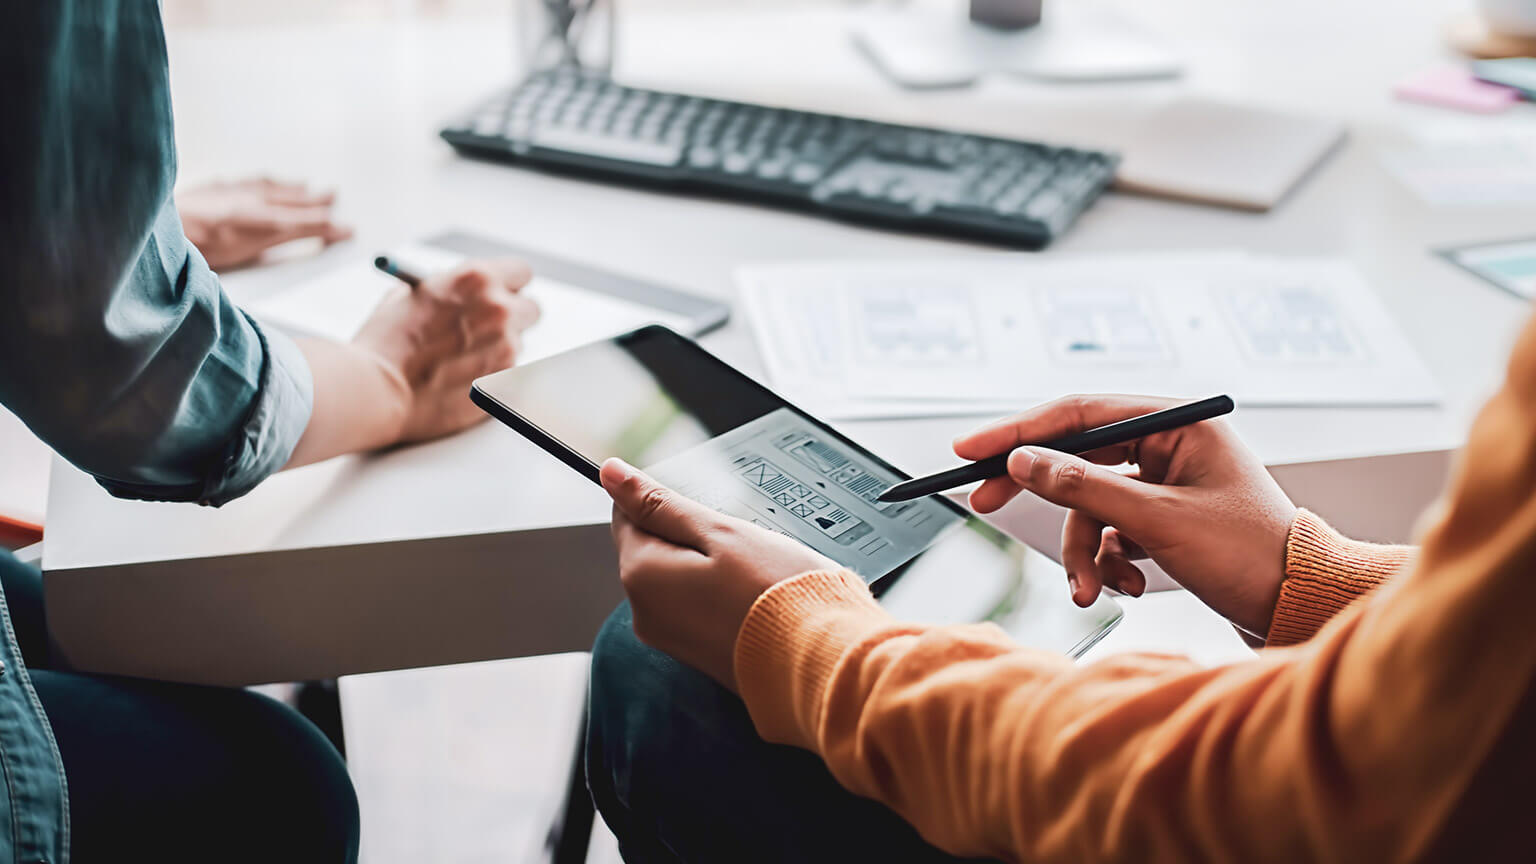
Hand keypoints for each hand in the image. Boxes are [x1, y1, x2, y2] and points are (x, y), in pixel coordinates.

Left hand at [178, 177, 352, 269]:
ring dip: (288, 187)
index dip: (327, 225)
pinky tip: (254, 183)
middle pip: (290, 198)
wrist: (164, 225)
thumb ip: (292, 237)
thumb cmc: (203, 243)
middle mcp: (251, 197)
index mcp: (266, 213)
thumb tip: (327, 232)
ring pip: (268, 186)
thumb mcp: (257, 249)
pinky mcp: (209, 191)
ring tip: (303, 185)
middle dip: (313, 199)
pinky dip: (257, 183)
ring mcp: (230, 192)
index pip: (306, 219)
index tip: (348, 228)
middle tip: (332, 195)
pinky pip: (242, 182)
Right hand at [354, 260, 540, 443]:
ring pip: (517, 345)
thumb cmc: (385, 344)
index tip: (502, 295)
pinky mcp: (505, 382)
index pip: (520, 272)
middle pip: (530, 309)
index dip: (509, 286)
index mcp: (476, 279)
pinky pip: (508, 374)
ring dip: (497, 351)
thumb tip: (460, 290)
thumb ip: (445, 289)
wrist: (376, 390)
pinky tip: (460, 382)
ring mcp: (506, 347)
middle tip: (489, 330)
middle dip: (513, 319)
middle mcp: (499, 309)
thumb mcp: (410, 297)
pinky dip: (491, 377)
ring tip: (459, 363)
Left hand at [601, 458, 836, 689]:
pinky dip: (718, 593)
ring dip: (707, 565)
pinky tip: (751, 595)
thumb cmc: (777, 593)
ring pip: (676, 577)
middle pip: (652, 549)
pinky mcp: (695, 654)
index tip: (706, 511)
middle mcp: (645, 612)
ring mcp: (669, 638)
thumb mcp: (719, 530)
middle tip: (739, 545)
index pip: (627, 516)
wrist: (821, 658)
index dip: (668, 504)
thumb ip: (660, 503)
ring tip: (751, 573)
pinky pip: (695, 607)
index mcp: (641, 575)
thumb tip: (611, 473)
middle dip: (690, 536)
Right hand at [953, 395, 1296, 637]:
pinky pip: (1112, 532)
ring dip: (1084, 551)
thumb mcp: (1159, 521)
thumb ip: (1084, 487)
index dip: (1019, 430)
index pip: (1080, 413)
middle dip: (1040, 495)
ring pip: (1091, 507)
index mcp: (1179, 423)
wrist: (1302, 610)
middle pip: (1078, 458)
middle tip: (984, 505)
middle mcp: (1171, 445)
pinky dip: (1109, 561)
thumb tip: (1023, 461)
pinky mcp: (1165, 520)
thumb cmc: (1252, 556)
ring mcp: (1167, 484)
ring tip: (1092, 589)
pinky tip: (1127, 585)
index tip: (971, 449)